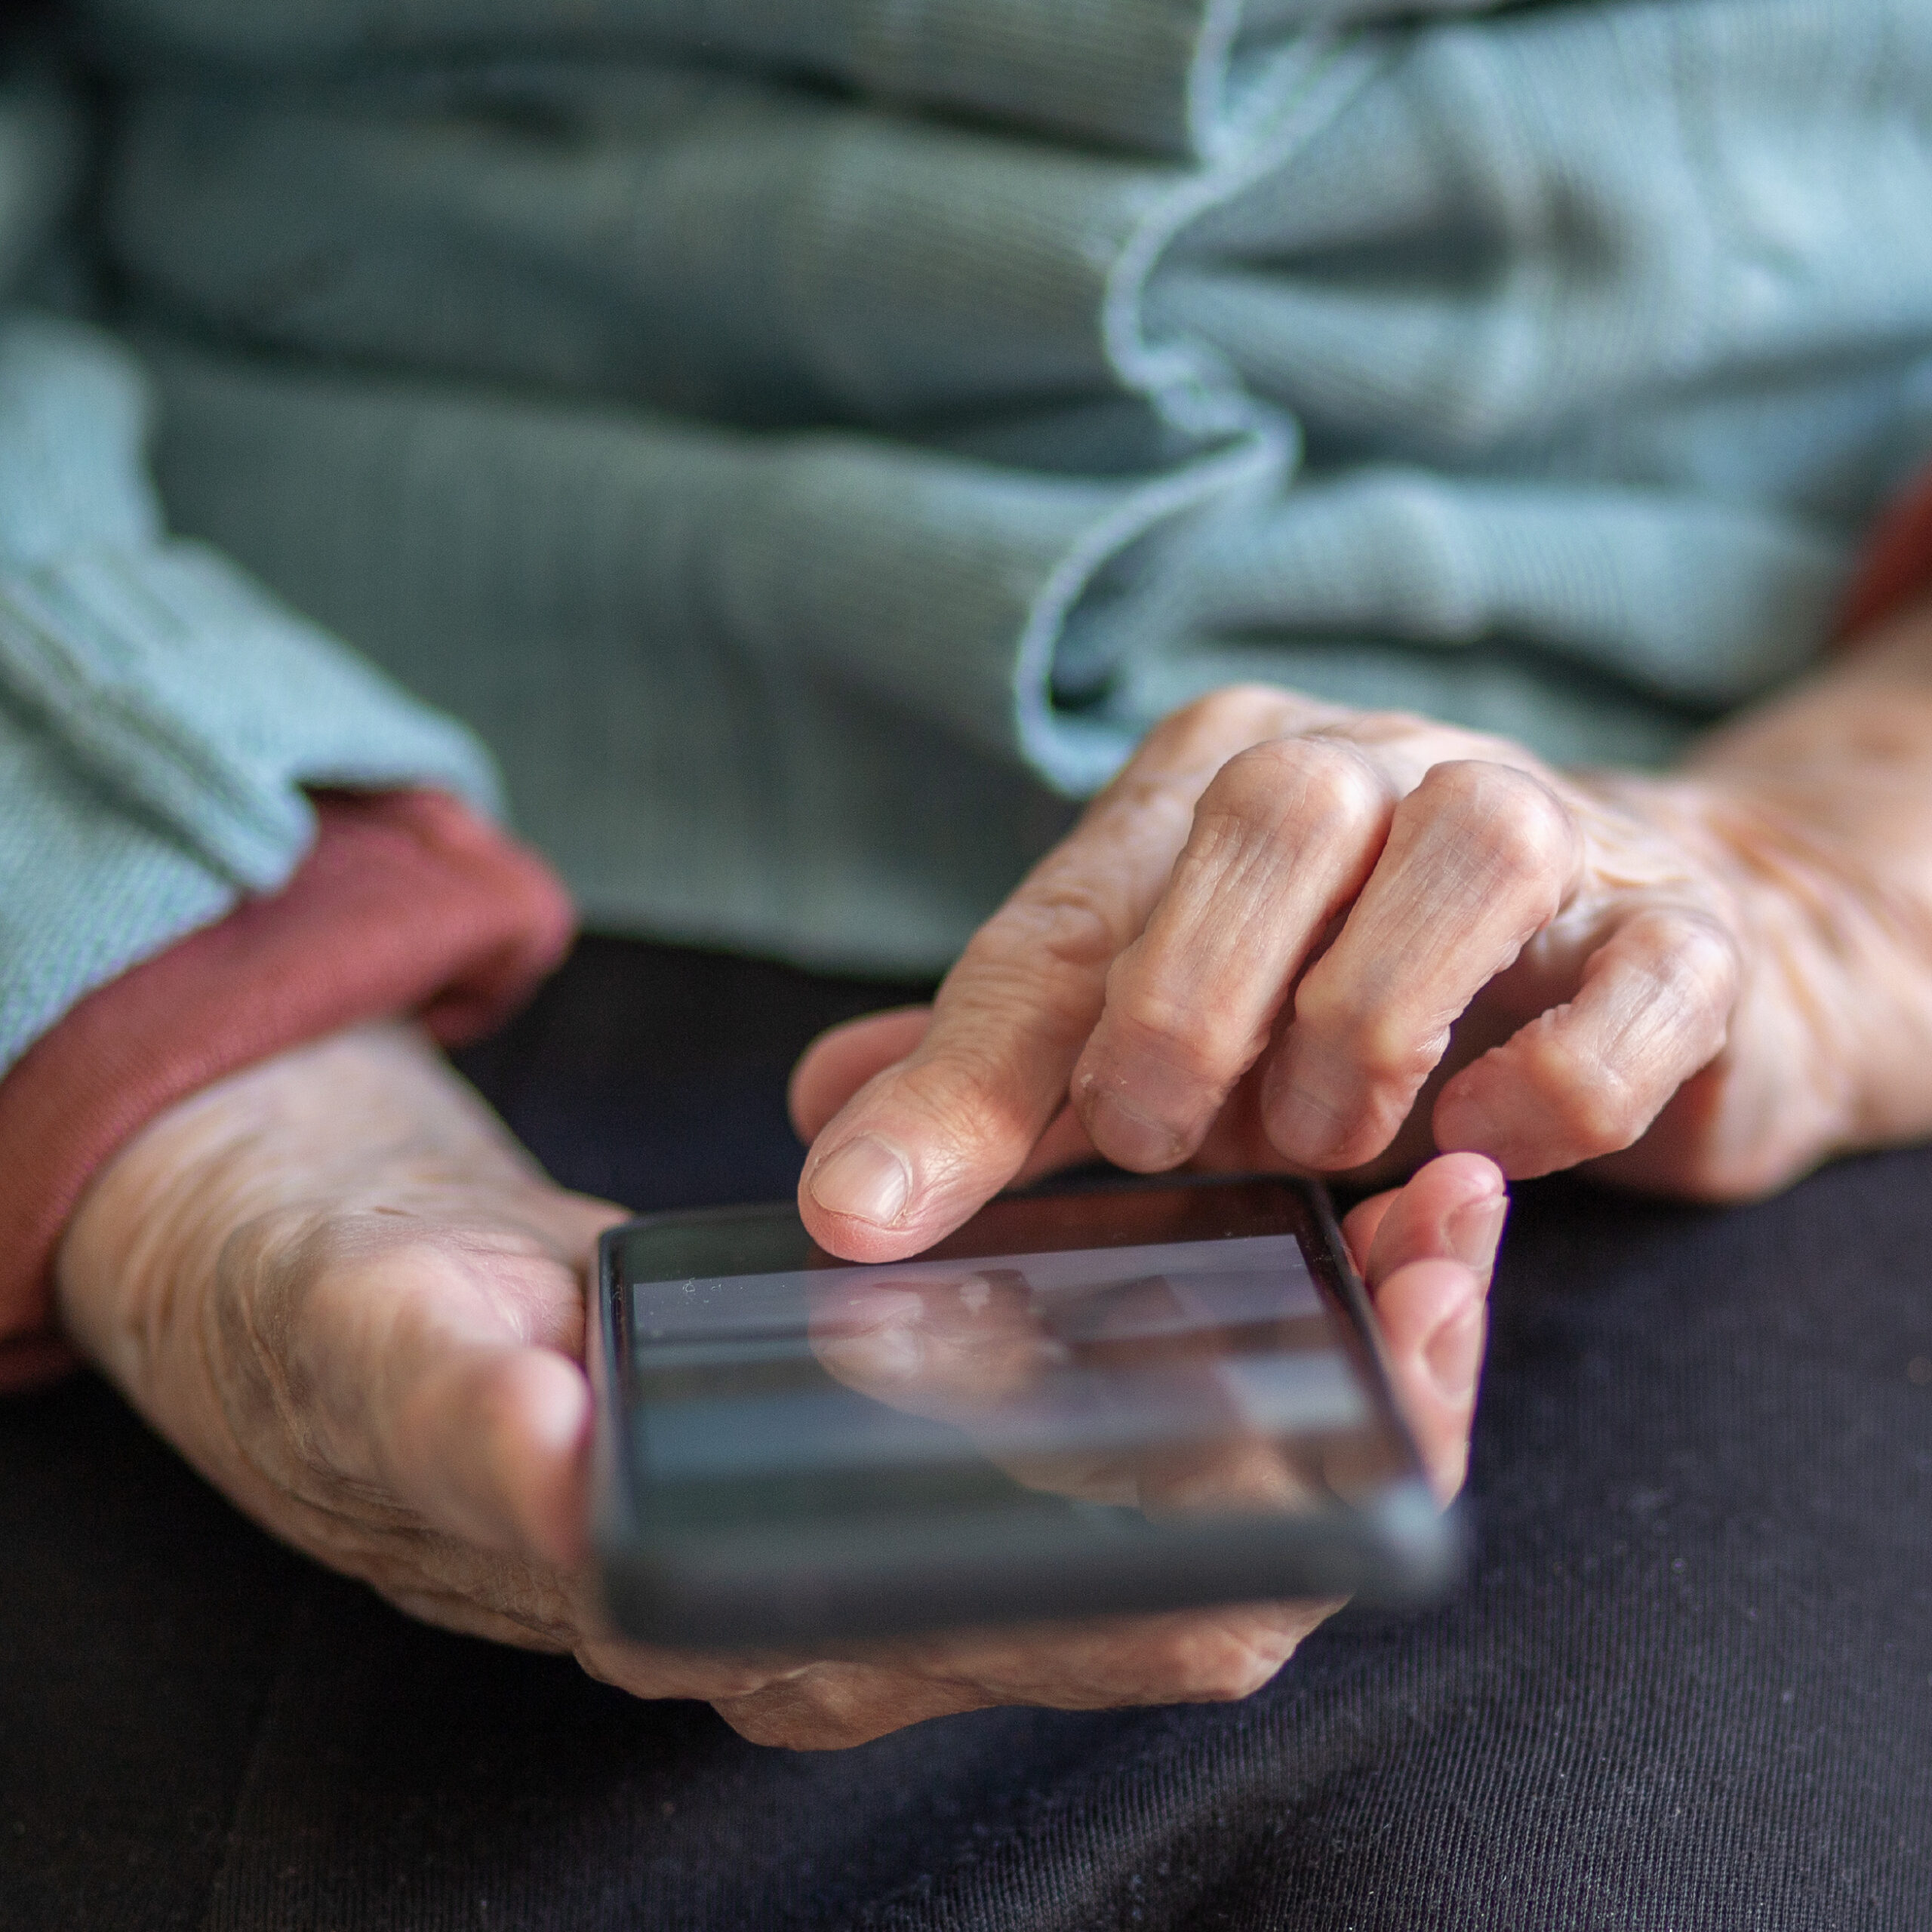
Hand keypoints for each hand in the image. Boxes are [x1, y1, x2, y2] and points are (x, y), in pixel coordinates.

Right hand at [55, 1023, 1502, 1746]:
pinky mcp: (935, 1433)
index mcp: (783, 1627)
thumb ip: (475, 1430)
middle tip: (1457, 1244)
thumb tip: (563, 1479)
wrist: (375, 1313)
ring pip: (1210, 1495)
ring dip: (1344, 1363)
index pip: (1088, 1633)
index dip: (1262, 1521)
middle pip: (1209, 1576)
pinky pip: (1143, 1408)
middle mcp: (889, 1610)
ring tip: (1435, 1196)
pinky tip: (1305, 1191)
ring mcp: (924, 1528)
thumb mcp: (408, 1366)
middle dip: (1367, 1428)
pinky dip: (1253, 1311)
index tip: (1377, 1356)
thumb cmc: (385, 1348)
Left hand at [793, 658, 1931, 1262]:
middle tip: (1153, 1141)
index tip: (868, 1215)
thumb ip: (1008, 1066)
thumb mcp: (1164, 1020)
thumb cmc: (1359, 987)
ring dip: (1363, 1039)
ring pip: (1467, 858)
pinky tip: (1482, 1144)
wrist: (1642, 952)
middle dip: (1185, 1007)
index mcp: (1222, 778)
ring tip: (1322, 1143)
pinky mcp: (1684, 936)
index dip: (965, 1074)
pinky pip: (1631, 992)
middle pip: (1269, 820)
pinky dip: (1547, 1091)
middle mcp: (1382, 764)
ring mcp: (1552, 828)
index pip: (1070, 912)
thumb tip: (826, 1122)